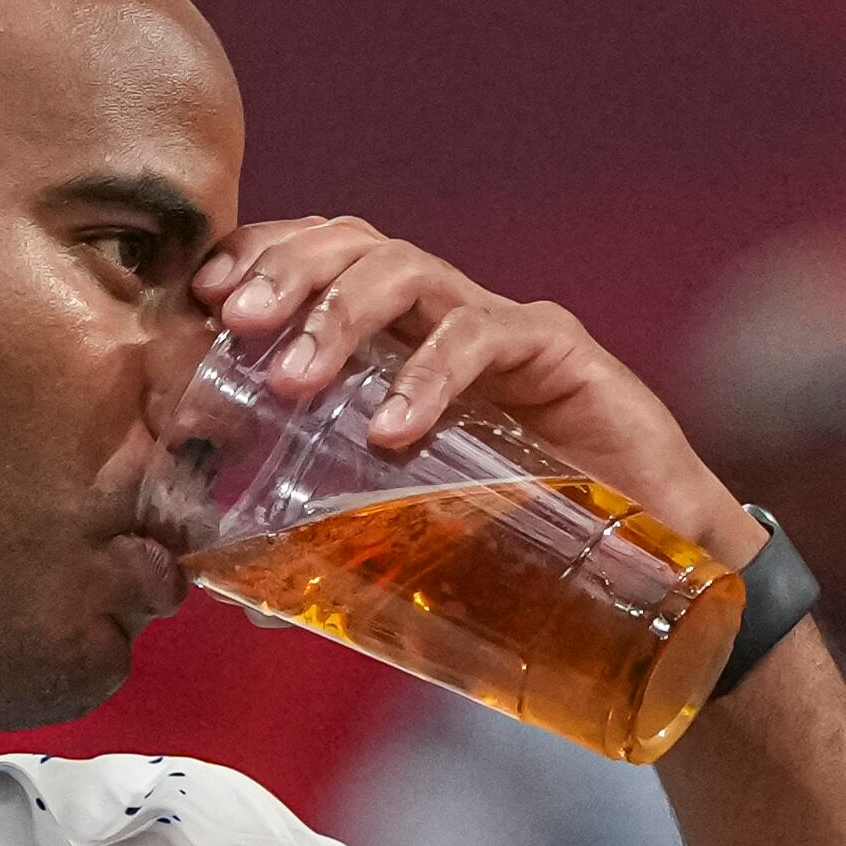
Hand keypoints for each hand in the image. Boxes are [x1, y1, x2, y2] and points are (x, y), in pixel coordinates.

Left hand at [188, 220, 756, 558]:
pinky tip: (388, 429)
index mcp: (392, 344)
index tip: (199, 298)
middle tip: (234, 324)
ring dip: (338, 314)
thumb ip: (332, 549)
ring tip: (291, 383)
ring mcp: (499, 328)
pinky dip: (428, 376)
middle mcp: (440, 319)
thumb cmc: (518, 548)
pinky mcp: (558, 352)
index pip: (314, 263)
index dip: (256, 259)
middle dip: (283, 271)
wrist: (646, 575)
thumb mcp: (405, 538)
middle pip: (351, 243)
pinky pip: (484, 334)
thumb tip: (238, 601)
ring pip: (407, 271)